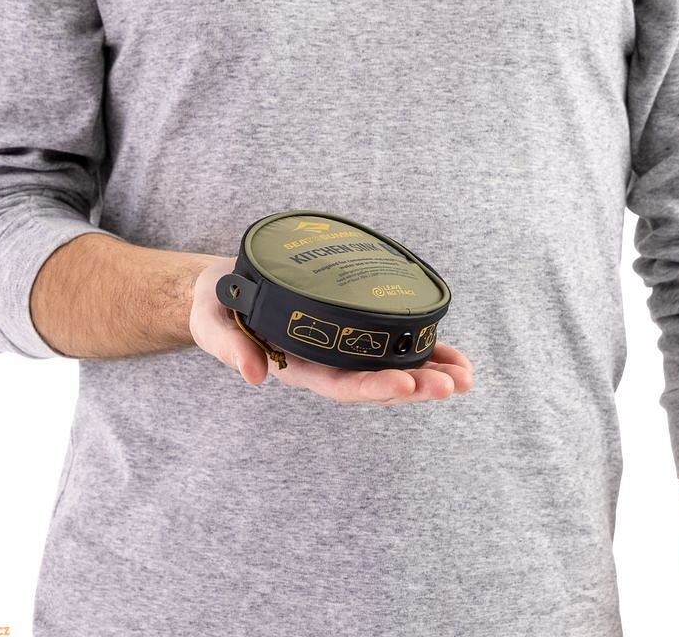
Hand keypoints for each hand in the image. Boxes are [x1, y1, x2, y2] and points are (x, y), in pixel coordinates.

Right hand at [190, 257, 473, 403]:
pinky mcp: (349, 330)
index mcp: (294, 367)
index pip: (338, 385)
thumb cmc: (217, 306)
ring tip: (466, 377)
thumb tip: (252, 375)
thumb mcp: (212, 323)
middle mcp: (323, 364)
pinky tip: (454, 358)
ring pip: (389, 368)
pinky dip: (424, 351)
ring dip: (429, 374)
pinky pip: (390, 345)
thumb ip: (228, 346)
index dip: (372, 387)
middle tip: (453, 384)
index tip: (405, 383)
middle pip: (374, 383)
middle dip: (415, 385)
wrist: (224, 290)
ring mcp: (339, 350)